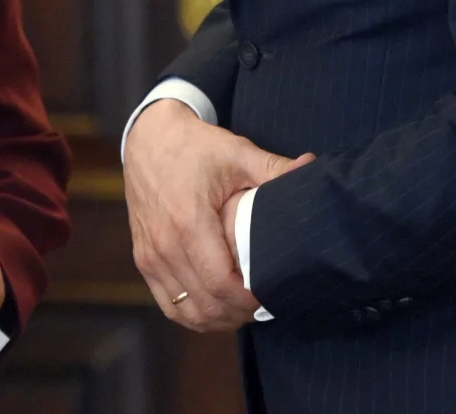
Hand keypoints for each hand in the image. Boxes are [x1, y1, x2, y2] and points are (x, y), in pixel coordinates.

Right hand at [124, 99, 309, 331]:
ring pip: (186, 312)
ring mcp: (150, 255)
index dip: (251, 301)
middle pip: (207, 305)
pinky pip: (168, 304)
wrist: (148, 137)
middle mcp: (164, 245)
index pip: (222, 285)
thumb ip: (274, 168)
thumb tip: (312, 167)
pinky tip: (216, 307)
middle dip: (240, 314)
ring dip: (218, 319)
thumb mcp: (236, 153)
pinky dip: (193, 314)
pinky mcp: (143, 259)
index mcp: (188, 222)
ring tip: (244, 309)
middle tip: (266, 304)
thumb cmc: (194, 145)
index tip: (273, 293)